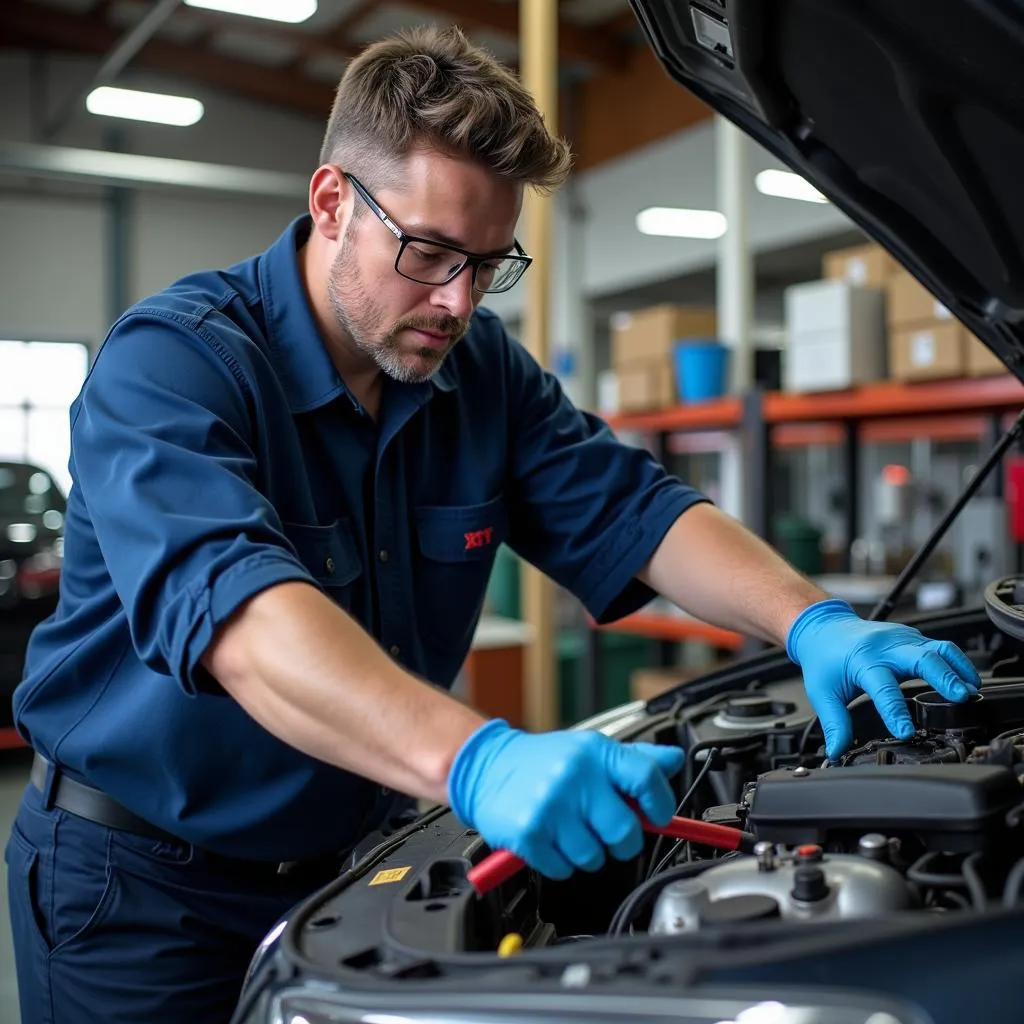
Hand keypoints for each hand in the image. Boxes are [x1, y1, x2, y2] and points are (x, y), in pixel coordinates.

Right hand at [447, 719, 684, 879]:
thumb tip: (674, 759)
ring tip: (569, 829)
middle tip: (604, 829)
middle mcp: (574, 776)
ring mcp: (551, 806)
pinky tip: (550, 839)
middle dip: (620, 841)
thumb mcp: (589, 750)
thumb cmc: (544, 761)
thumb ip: (635, 759)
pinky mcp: (529, 834)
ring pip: (594, 857)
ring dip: (585, 852)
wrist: (488, 766)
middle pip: (625, 833)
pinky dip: (559, 862)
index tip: (657, 816)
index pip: (647, 778)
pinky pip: (564, 869)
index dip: (661, 805)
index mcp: (595, 752)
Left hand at [787, 599, 981, 759]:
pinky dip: (956, 662)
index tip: (906, 732)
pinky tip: (966, 679)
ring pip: (937, 648)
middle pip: (921, 657)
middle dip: (944, 677)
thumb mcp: (822, 692)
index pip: (883, 687)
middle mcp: (885, 646)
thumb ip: (835, 723)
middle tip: (961, 697)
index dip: (895, 711)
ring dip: (958, 668)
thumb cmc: (824, 659)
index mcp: (862, 660)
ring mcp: (901, 638)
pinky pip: (939, 647)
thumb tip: (838, 751)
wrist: (824, 627)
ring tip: (971, 690)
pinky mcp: (912, 637)